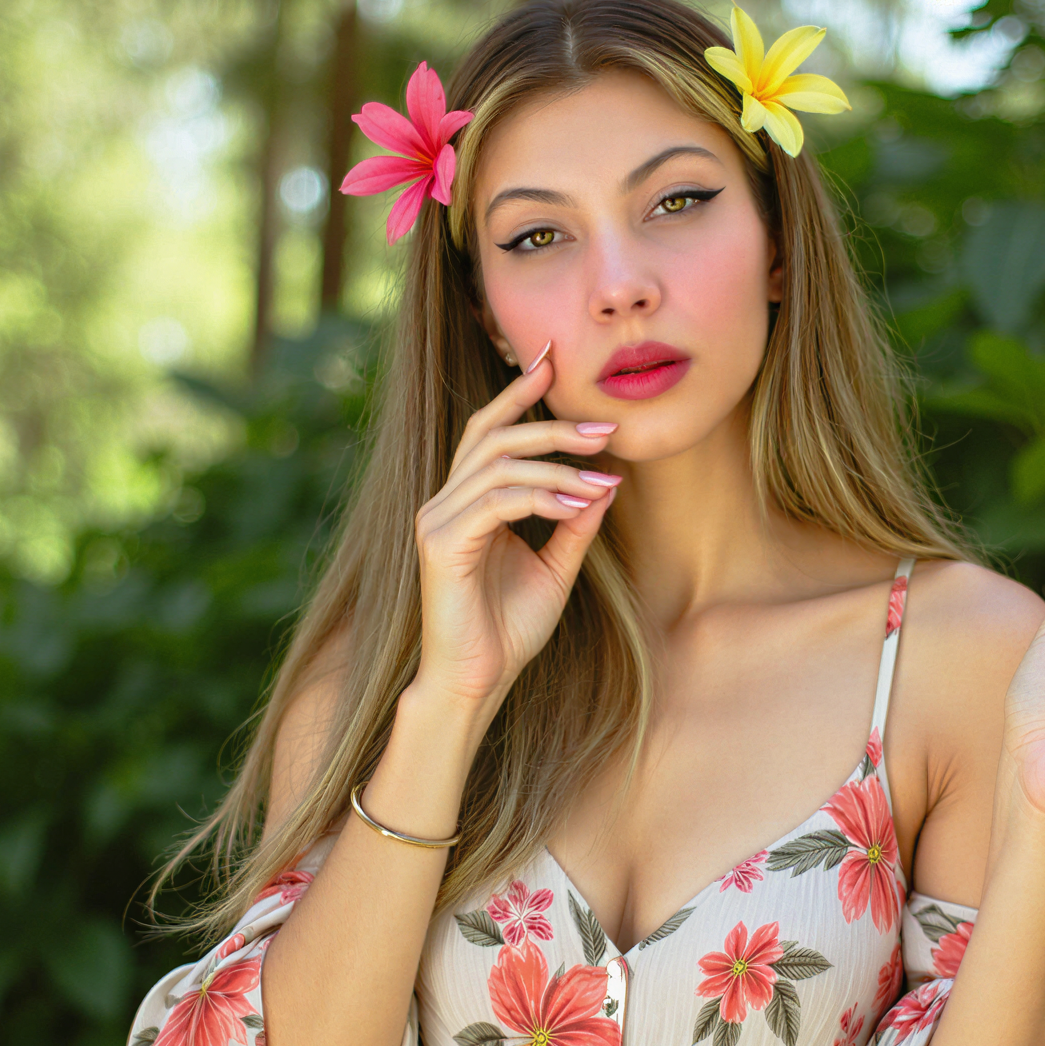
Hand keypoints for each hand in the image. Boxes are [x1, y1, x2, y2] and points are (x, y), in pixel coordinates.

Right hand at [412, 350, 618, 712]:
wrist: (477, 683)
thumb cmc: (508, 632)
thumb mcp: (555, 568)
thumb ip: (574, 523)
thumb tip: (605, 482)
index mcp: (466, 503)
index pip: (490, 431)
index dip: (518, 392)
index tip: (553, 362)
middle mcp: (445, 502)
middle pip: (496, 437)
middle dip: (553, 424)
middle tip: (606, 429)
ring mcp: (438, 519)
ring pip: (501, 466)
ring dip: (560, 466)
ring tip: (604, 475)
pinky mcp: (441, 542)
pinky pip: (497, 501)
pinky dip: (542, 497)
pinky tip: (577, 504)